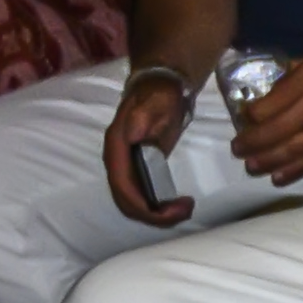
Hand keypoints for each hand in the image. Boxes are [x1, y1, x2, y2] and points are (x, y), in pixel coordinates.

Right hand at [102, 61, 201, 217]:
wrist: (160, 88)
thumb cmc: (159, 94)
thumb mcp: (156, 101)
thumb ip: (143, 116)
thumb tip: (132, 136)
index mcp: (117, 147)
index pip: (122, 185)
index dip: (141, 205)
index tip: (167, 212)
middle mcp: (117, 161)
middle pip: (126, 200)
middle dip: (153, 214)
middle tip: (184, 210)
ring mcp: (126, 167)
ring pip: (134, 202)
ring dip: (157, 214)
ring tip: (184, 209)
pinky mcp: (138, 170)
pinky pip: (143, 196)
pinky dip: (158, 206)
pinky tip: (177, 203)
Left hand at [232, 55, 302, 185]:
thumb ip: (290, 79)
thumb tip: (266, 100)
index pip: (276, 101)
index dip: (254, 112)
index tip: (243, 116)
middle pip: (281, 127)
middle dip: (255, 140)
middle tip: (236, 149)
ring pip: (295, 149)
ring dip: (270, 160)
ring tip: (250, 167)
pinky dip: (294, 172)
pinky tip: (277, 178)